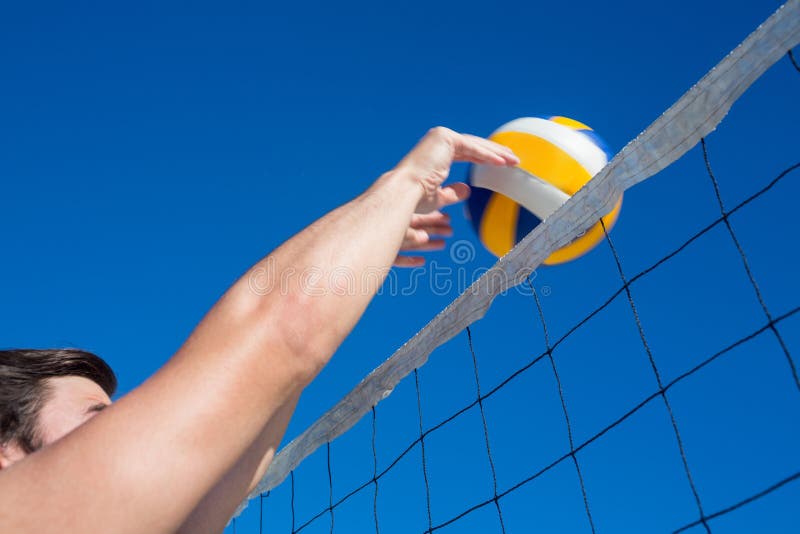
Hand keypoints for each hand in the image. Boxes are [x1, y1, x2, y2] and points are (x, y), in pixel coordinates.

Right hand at [396, 126, 518, 213]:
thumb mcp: (438, 197)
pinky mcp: (445, 138)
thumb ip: (452, 193)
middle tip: (512, 160)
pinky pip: (471, 147)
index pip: (465, 152)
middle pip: (473, 145)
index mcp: (436, 153)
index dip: (484, 158)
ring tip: (513, 161)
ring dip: (496, 153)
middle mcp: (437, 140)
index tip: (500, 165)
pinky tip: (503, 162)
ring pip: (474, 144)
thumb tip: (468, 190)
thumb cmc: (414, 200)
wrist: (403, 192)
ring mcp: (440, 136)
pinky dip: (488, 155)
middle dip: (494, 153)